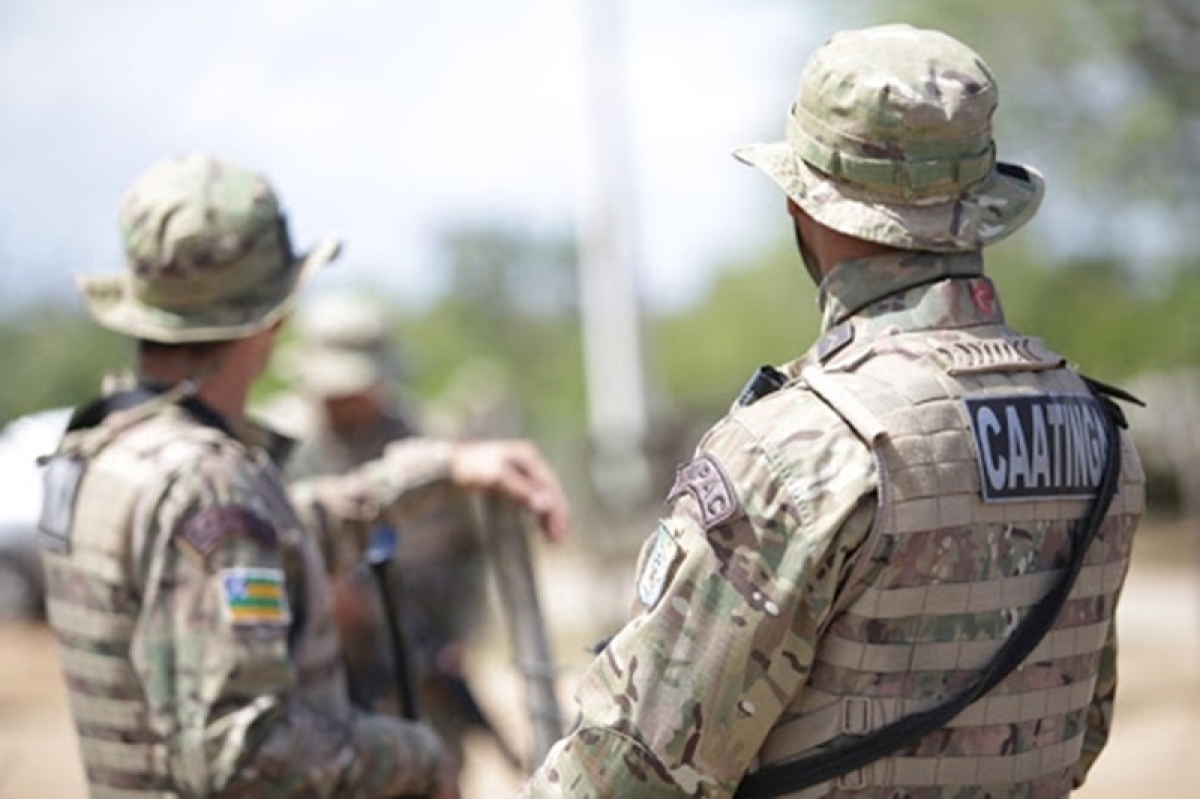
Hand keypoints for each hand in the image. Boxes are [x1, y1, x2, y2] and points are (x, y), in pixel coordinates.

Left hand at [450, 440, 569, 541]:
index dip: (557, 510)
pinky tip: (537, 524)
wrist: (440, 468)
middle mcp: (526, 461)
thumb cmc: (468, 469)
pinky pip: (530, 497)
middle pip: (549, 490)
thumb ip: (522, 490)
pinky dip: (536, 511)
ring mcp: (518, 470)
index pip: (551, 486)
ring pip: (541, 495)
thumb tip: (546, 503)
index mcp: (527, 457)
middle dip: (555, 515)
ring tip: (551, 537)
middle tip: (557, 540)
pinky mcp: (508, 481)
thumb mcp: (496, 479)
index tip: (558, 533)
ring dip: (548, 515)